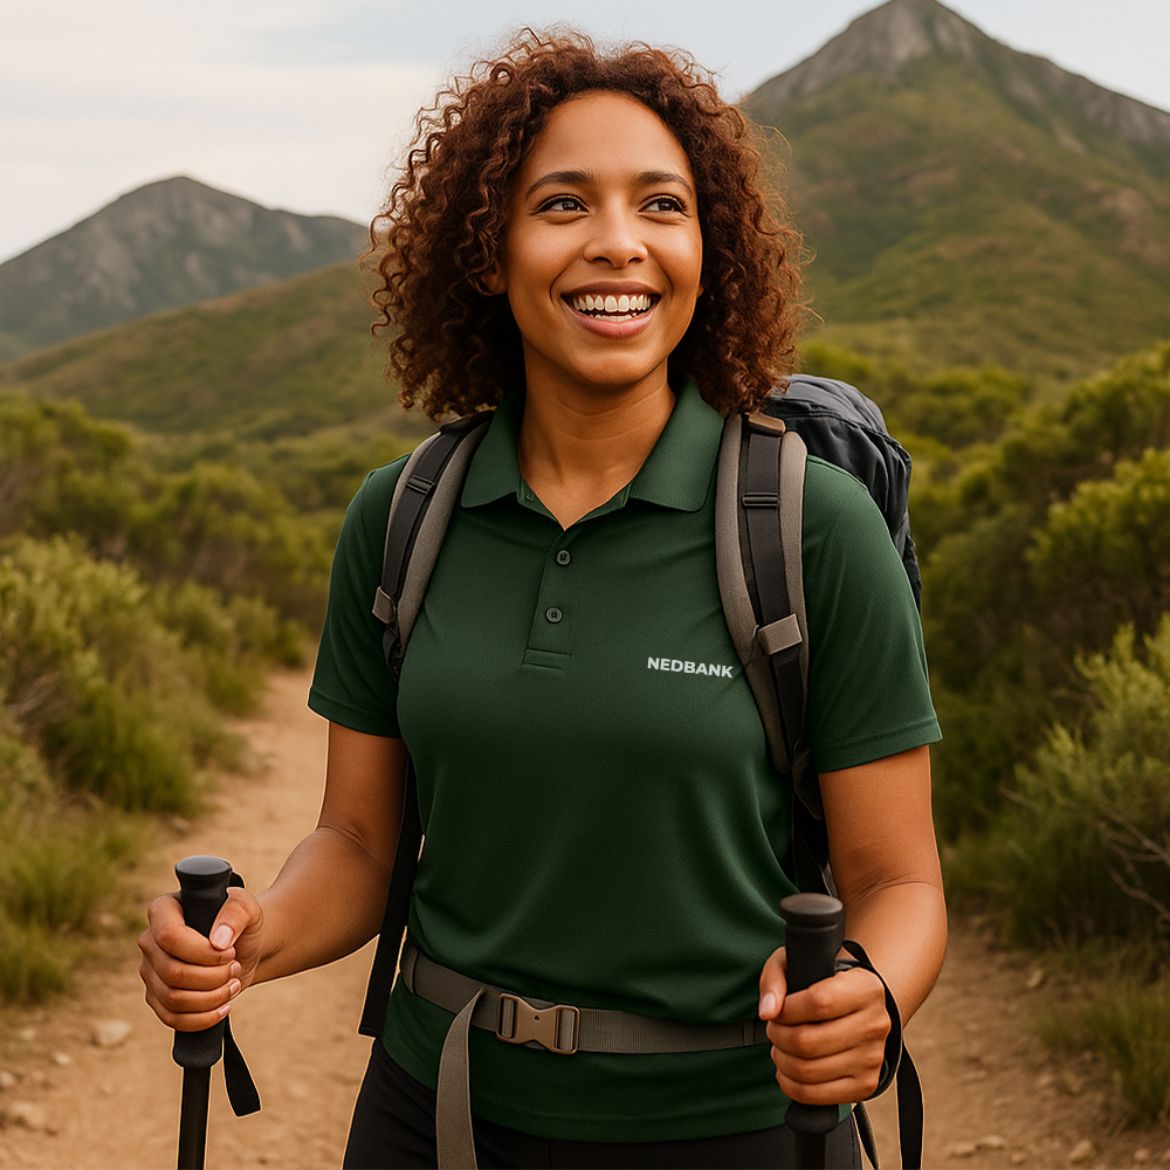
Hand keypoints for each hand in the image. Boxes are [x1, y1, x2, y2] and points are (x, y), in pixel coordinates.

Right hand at [138, 886, 264, 1031]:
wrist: (244, 948)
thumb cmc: (242, 923)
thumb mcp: (247, 908)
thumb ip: (236, 914)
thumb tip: (219, 941)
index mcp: (164, 910)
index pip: (169, 937)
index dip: (202, 952)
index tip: (229, 952)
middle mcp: (149, 941)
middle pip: (173, 972)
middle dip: (213, 977)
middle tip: (235, 968)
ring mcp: (150, 971)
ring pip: (173, 999)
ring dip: (211, 998)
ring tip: (233, 984)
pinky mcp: (156, 997)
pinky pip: (171, 1018)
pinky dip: (202, 1018)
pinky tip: (223, 1007)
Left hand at [757, 946, 889, 1104]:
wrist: (860, 1007)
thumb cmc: (824, 982)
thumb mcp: (797, 964)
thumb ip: (775, 980)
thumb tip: (767, 1011)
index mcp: (866, 989)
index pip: (819, 1002)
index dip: (787, 1009)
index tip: (779, 1009)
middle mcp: (875, 1025)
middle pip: (808, 1042)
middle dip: (778, 1036)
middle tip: (775, 1028)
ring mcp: (872, 1059)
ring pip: (808, 1071)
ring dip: (781, 1059)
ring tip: (781, 1046)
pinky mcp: (865, 1085)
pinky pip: (816, 1096)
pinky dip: (790, 1084)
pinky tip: (788, 1068)